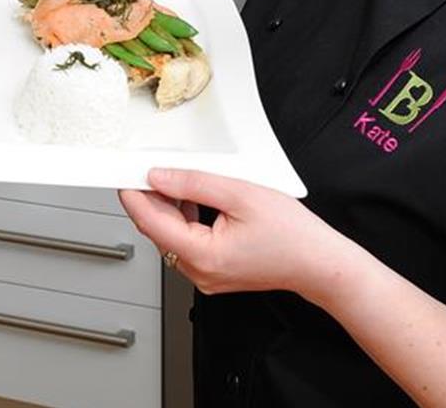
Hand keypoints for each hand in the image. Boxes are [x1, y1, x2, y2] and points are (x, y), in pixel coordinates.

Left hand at [118, 168, 361, 303]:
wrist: (321, 263)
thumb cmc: (293, 234)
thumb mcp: (240, 194)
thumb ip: (194, 184)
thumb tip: (159, 177)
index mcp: (202, 256)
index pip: (150, 222)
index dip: (133, 194)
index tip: (124, 174)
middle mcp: (199, 272)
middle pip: (158, 230)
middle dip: (151, 198)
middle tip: (150, 168)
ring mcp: (206, 276)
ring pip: (171, 237)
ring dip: (168, 208)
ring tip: (177, 181)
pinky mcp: (214, 273)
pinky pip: (187, 244)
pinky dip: (184, 221)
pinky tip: (193, 201)